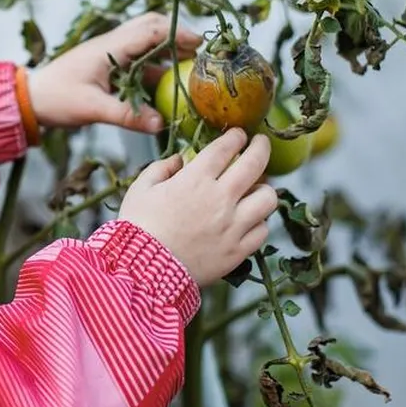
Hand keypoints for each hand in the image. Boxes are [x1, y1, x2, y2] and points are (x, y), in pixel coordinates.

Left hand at [28, 12, 200, 132]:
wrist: (31, 98)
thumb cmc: (56, 99)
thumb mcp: (92, 109)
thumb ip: (127, 116)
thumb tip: (161, 124)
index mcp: (109, 47)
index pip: (150, 30)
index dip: (177, 34)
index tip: (200, 43)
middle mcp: (112, 44)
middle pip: (151, 27)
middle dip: (176, 35)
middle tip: (199, 51)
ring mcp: (110, 53)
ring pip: (145, 43)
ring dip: (168, 51)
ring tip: (190, 65)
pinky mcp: (108, 65)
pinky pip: (138, 60)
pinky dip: (156, 67)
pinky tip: (167, 83)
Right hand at [117, 128, 276, 285]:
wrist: (142, 272)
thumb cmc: (137, 227)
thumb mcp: (141, 189)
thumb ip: (162, 168)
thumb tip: (180, 160)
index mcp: (196, 179)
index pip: (226, 147)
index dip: (236, 136)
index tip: (238, 134)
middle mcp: (221, 199)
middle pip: (256, 163)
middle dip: (261, 147)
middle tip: (261, 144)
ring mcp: (233, 226)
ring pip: (268, 198)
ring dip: (264, 188)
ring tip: (256, 188)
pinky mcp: (238, 251)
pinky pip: (262, 231)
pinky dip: (258, 222)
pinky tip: (249, 220)